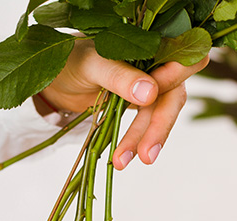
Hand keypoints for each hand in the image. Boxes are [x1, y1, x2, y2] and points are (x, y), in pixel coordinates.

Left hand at [39, 38, 208, 169]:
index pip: (180, 60)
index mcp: (151, 43)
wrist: (55, 79)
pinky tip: (121, 158)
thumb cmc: (71, 60)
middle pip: (174, 95)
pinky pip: (146, 126)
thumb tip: (150, 93)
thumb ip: (119, 76)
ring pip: (159, 115)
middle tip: (146, 154)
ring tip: (120, 162)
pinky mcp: (140, 106)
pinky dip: (135, 143)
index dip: (172, 80)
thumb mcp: (91, 65)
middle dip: (160, 126)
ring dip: (145, 141)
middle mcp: (157, 64)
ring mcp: (150, 86)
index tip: (149, 99)